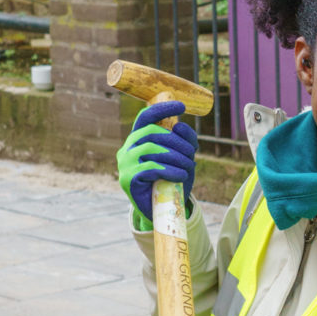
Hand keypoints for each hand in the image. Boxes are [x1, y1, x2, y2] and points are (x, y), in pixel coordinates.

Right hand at [118, 99, 195, 225]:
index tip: (181, 105)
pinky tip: (181, 175)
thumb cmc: (171, 180)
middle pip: (153, 133)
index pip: (146, 117)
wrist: (161, 210)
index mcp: (137, 140)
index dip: (162, 109)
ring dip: (177, 157)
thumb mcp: (181, 158)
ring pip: (153, 149)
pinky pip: (151, 168)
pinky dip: (171, 170)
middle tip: (192, 153)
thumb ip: (184, 141)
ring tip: (189, 166)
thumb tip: (180, 126)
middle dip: (177, 141)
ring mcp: (124, 164)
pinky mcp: (127, 180)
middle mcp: (127, 149)